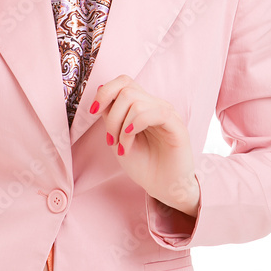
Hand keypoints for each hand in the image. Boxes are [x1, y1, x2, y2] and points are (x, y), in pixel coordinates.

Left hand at [90, 75, 200, 215]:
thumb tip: (101, 88)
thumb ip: (110, 115)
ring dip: (121, 126)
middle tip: (111, 140)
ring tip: (122, 147)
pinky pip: (155, 113)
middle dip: (111, 116)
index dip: (105, 92)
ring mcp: (167, 113)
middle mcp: (155, 105)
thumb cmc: (143, 165)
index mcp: (142, 106)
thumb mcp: (117, 138)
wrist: (163, 188)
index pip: (124, 81)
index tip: (93, 111)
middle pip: (126, 90)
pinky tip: (129, 141)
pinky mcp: (177, 126)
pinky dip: (135, 125)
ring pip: (136, 102)